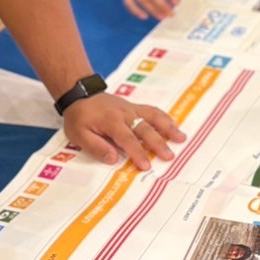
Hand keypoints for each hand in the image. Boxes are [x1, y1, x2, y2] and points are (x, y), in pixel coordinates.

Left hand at [62, 92, 186, 168]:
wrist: (81, 94)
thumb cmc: (79, 117)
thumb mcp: (79, 134)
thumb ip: (96, 147)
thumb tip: (114, 159)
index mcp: (111, 122)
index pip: (127, 139)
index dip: (137, 153)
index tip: (146, 166)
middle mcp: (125, 114)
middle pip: (145, 129)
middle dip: (158, 143)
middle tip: (169, 156)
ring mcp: (132, 109)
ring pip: (154, 117)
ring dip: (168, 127)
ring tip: (181, 138)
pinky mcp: (135, 107)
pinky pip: (152, 111)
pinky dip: (165, 118)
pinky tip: (174, 126)